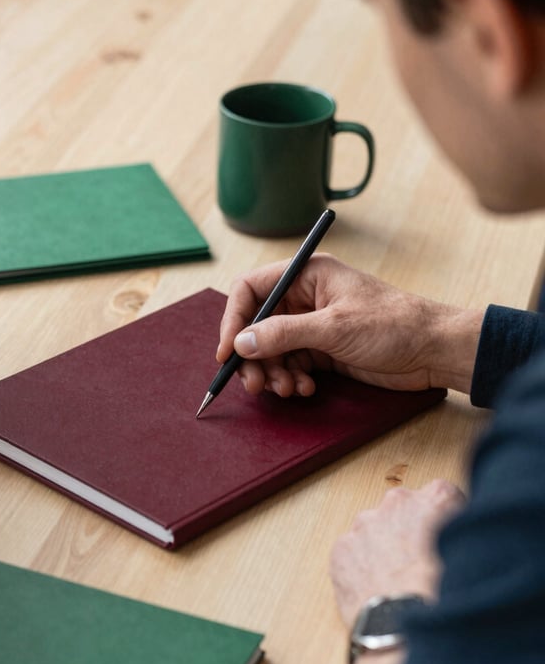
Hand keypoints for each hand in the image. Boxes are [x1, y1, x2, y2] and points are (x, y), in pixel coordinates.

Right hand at [217, 254, 483, 396]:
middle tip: (255, 383)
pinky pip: (291, 364)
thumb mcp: (334, 328)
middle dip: (253, 355)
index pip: (251, 290)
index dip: (234, 320)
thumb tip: (242, 342)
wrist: (435, 351)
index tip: (228, 352)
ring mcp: (313, 325)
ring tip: (288, 389)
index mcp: (307, 275)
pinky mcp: (323, 350)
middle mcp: (305, 298)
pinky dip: (291, 379)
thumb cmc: (395, 325)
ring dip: (273, 372)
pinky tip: (305, 389)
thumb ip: (284, 334)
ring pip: (272, 349)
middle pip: (257, 324)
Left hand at [330, 479, 465, 629]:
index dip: (443, 521)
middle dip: (409, 530)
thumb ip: (465, 534)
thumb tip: (464, 537)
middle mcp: (398, 501)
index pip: (442, 496)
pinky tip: (377, 589)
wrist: (409, 630)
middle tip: (419, 563)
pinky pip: (353, 552)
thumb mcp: (480, 557)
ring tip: (397, 581)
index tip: (444, 540)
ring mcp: (365, 523)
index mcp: (437, 497)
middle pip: (404, 509)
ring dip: (384, 547)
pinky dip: (361, 567)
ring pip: (375, 530)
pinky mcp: (342, 547)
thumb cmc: (449, 596)